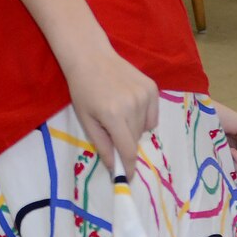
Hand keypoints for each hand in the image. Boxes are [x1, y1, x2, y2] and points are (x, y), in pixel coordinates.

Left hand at [66, 48, 158, 178]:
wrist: (92, 57)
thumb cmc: (83, 90)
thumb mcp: (86, 120)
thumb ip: (102, 145)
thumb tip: (115, 167)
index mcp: (113, 115)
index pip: (127, 149)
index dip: (129, 166)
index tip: (129, 178)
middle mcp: (133, 105)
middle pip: (135, 139)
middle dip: (125, 142)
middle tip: (111, 129)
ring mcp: (145, 95)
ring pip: (145, 128)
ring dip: (133, 129)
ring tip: (118, 114)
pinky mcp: (153, 88)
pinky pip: (152, 116)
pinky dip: (143, 118)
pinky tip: (129, 105)